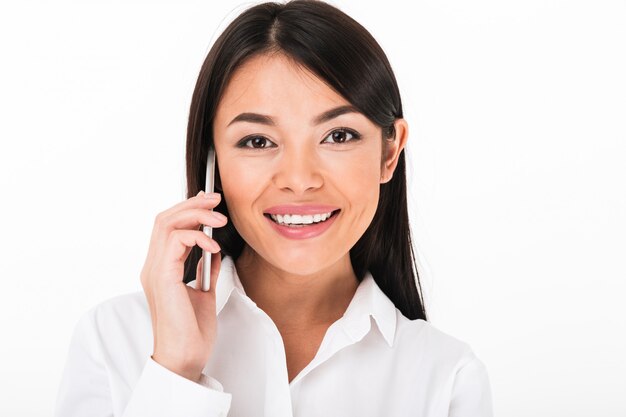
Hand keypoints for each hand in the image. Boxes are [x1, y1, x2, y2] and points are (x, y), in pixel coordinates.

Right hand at [139, 190, 227, 381]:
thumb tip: (213, 253)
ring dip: (196, 215)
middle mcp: (152, 266)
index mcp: (160, 269)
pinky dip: (198, 237)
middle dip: (192, 204)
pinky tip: (214, 247)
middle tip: (215, 200)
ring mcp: (154, 271)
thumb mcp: (203, 293)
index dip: (187, 210)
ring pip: (166, 223)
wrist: (185, 358)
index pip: (167, 227)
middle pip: (164, 218)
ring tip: (219, 219)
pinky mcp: (163, 278)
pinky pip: (176, 241)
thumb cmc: (192, 332)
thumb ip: (203, 270)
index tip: (210, 203)